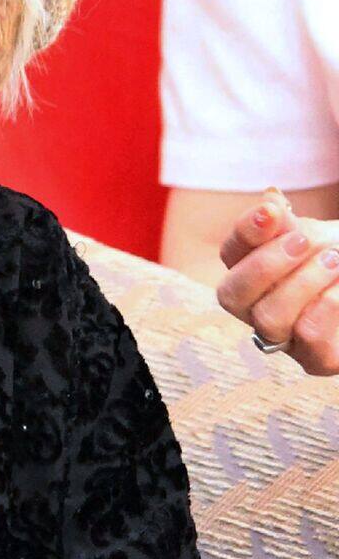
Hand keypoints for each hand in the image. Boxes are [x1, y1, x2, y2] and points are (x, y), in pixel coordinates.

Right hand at [217, 189, 338, 373]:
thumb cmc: (336, 258)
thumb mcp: (315, 235)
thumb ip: (287, 224)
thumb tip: (269, 199)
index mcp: (249, 271)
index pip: (230, 252)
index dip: (245, 232)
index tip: (271, 211)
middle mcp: (255, 308)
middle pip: (232, 295)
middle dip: (266, 265)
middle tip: (304, 241)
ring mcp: (283, 337)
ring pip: (268, 318)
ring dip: (302, 284)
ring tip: (335, 260)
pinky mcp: (315, 359)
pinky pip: (309, 338)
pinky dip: (328, 306)